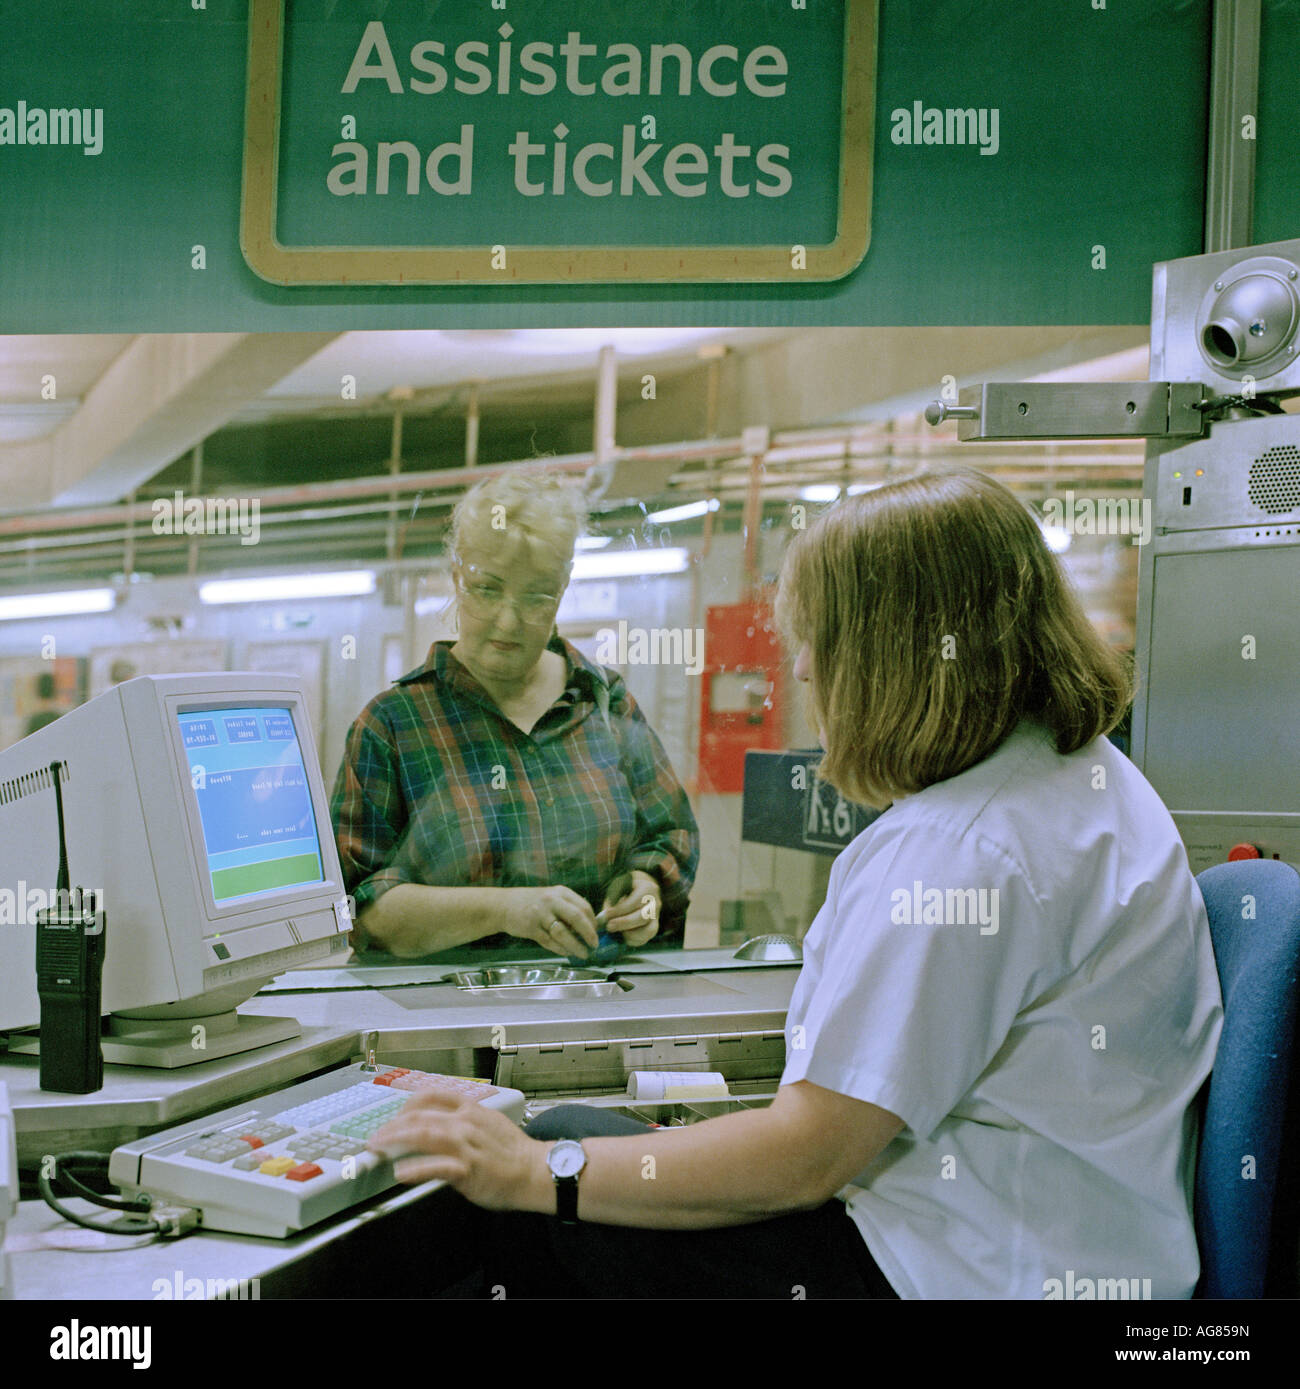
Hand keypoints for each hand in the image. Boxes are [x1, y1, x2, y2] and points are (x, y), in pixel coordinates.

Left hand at [368, 1088, 542, 1210]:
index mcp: (470, 1110)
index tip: (394, 1116)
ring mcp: (466, 1145)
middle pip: (420, 1115)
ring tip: (379, 1148)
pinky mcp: (467, 1170)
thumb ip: (463, 1121)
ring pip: (424, 1134)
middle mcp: (465, 1123)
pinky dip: (416, 1168)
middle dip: (392, 1125)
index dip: (407, 1104)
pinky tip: (401, 1172)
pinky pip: (436, 1166)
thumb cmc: (513, 1152)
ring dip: (396, 1140)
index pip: (432, 1095)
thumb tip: (439, 1125)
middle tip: (376, 1137)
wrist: (535, 1171)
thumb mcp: (489, 1123)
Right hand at [500, 885, 598, 958]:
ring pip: (563, 933)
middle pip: (577, 918)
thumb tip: (589, 927)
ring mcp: (540, 914)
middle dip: (589, 934)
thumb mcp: (552, 897)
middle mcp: (551, 901)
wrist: (503, 905)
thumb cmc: (532, 903)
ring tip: (583, 954)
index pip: (584, 907)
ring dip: (576, 946)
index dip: (593, 922)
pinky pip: (550, 942)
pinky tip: (567, 953)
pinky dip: (561, 949)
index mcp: (561, 892)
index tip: (597, 933)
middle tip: (595, 945)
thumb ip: (569, 908)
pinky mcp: (531, 928)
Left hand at [599, 869, 660, 947]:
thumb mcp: (616, 887)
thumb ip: (611, 901)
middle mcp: (655, 903)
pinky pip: (646, 938)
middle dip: (624, 923)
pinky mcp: (653, 928)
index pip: (634, 902)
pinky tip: (622, 936)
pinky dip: (633, 940)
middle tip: (609, 926)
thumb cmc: (623, 889)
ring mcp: (656, 917)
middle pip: (643, 917)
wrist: (636, 891)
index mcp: (647, 888)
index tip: (605, 915)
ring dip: (630, 935)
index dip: (619, 910)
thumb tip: (603, 919)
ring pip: (649, 930)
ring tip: (616, 933)